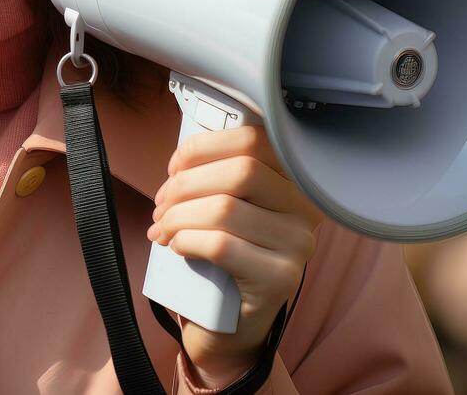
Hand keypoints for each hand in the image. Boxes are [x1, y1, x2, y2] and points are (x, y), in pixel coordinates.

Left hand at [147, 125, 321, 387]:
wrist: (229, 326)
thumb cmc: (221, 257)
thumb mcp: (226, 207)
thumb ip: (218, 175)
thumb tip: (182, 154)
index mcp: (293, 182)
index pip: (256, 140)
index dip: (204, 147)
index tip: (174, 166)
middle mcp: (306, 211)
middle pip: (241, 171)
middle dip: (185, 184)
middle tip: (160, 205)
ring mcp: (298, 246)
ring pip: (225, 210)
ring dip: (178, 216)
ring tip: (161, 229)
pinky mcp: (281, 279)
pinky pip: (221, 246)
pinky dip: (186, 241)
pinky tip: (176, 247)